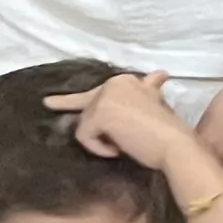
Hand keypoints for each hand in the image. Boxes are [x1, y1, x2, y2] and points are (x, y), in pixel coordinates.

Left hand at [52, 68, 197, 172]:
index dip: (69, 101)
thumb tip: (161, 73)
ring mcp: (105, 96)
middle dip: (98, 132)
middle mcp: (112, 83)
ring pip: (84, 126)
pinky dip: (99, 148)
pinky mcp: (100, 113)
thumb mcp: (154, 103)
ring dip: (101, 142)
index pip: (92, 93)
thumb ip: (149, 87)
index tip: (47, 103)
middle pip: (87, 113)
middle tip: (123, 141)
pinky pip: (84, 137)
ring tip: (126, 144)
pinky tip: (118, 149)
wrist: (175, 144)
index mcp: (123, 80)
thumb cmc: (166, 130)